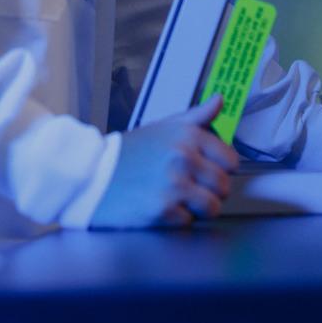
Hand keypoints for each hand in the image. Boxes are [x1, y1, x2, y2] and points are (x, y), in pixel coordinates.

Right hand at [90, 96, 239, 228]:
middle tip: (188, 189)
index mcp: (187, 135)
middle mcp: (184, 157)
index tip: (208, 172)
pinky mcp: (163, 209)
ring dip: (197, 209)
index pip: (231, 160)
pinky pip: (189, 222)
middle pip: (223, 186)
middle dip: (209, 191)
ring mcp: (174, 184)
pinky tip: (159, 207)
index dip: (220, 170)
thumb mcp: (162, 127)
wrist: (90, 176)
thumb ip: (195, 117)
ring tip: (176, 200)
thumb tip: (219, 100)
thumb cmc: (126, 154)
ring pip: (212, 207)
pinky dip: (176, 220)